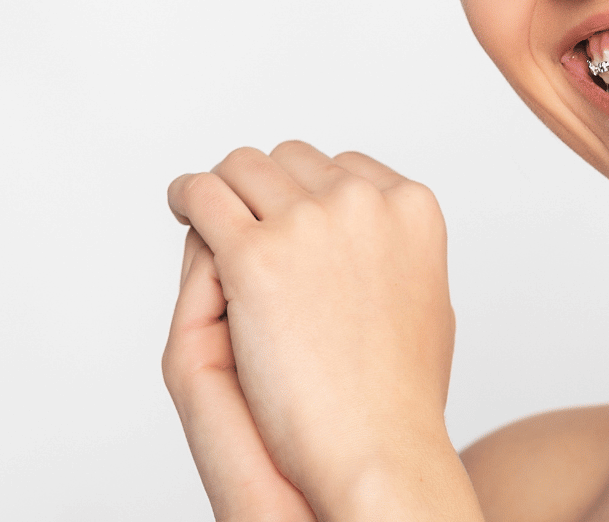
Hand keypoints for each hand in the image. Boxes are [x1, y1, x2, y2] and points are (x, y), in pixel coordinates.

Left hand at [167, 142, 475, 519]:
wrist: (378, 446)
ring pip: (241, 168)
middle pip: (289, 161)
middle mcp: (363, 202)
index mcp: (411, 206)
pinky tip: (181, 207)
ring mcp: (308, 224)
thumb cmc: (400, 395)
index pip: (341, 167)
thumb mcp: (427, 301)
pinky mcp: (254, 255)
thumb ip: (398, 255)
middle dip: (264, 189)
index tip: (286, 213)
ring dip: (223, 188)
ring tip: (202, 208)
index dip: (307, 191)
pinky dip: (186, 195)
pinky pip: (202, 195)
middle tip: (242, 219)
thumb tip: (372, 234)